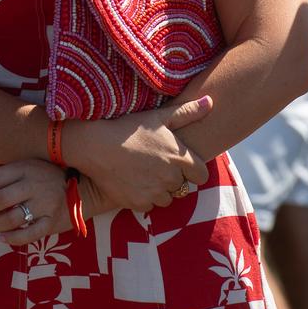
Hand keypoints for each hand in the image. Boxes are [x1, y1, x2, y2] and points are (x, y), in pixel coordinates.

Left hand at [0, 158, 72, 246]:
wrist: (83, 187)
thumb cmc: (46, 176)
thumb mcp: (28, 166)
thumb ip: (5, 177)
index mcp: (25, 167)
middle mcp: (34, 184)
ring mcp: (45, 203)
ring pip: (10, 219)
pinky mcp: (53, 222)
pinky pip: (27, 235)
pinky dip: (11, 238)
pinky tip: (4, 237)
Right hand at [64, 96, 212, 212]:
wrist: (96, 145)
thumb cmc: (129, 127)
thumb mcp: (159, 116)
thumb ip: (187, 112)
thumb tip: (211, 102)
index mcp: (180, 158)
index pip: (201, 175)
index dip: (192, 170)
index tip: (180, 163)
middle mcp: (171, 179)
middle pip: (182, 187)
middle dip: (173, 178)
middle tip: (155, 163)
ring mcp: (154, 193)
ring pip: (166, 198)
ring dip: (159, 189)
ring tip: (143, 171)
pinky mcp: (138, 204)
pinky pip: (148, 206)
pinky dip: (143, 197)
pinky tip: (132, 181)